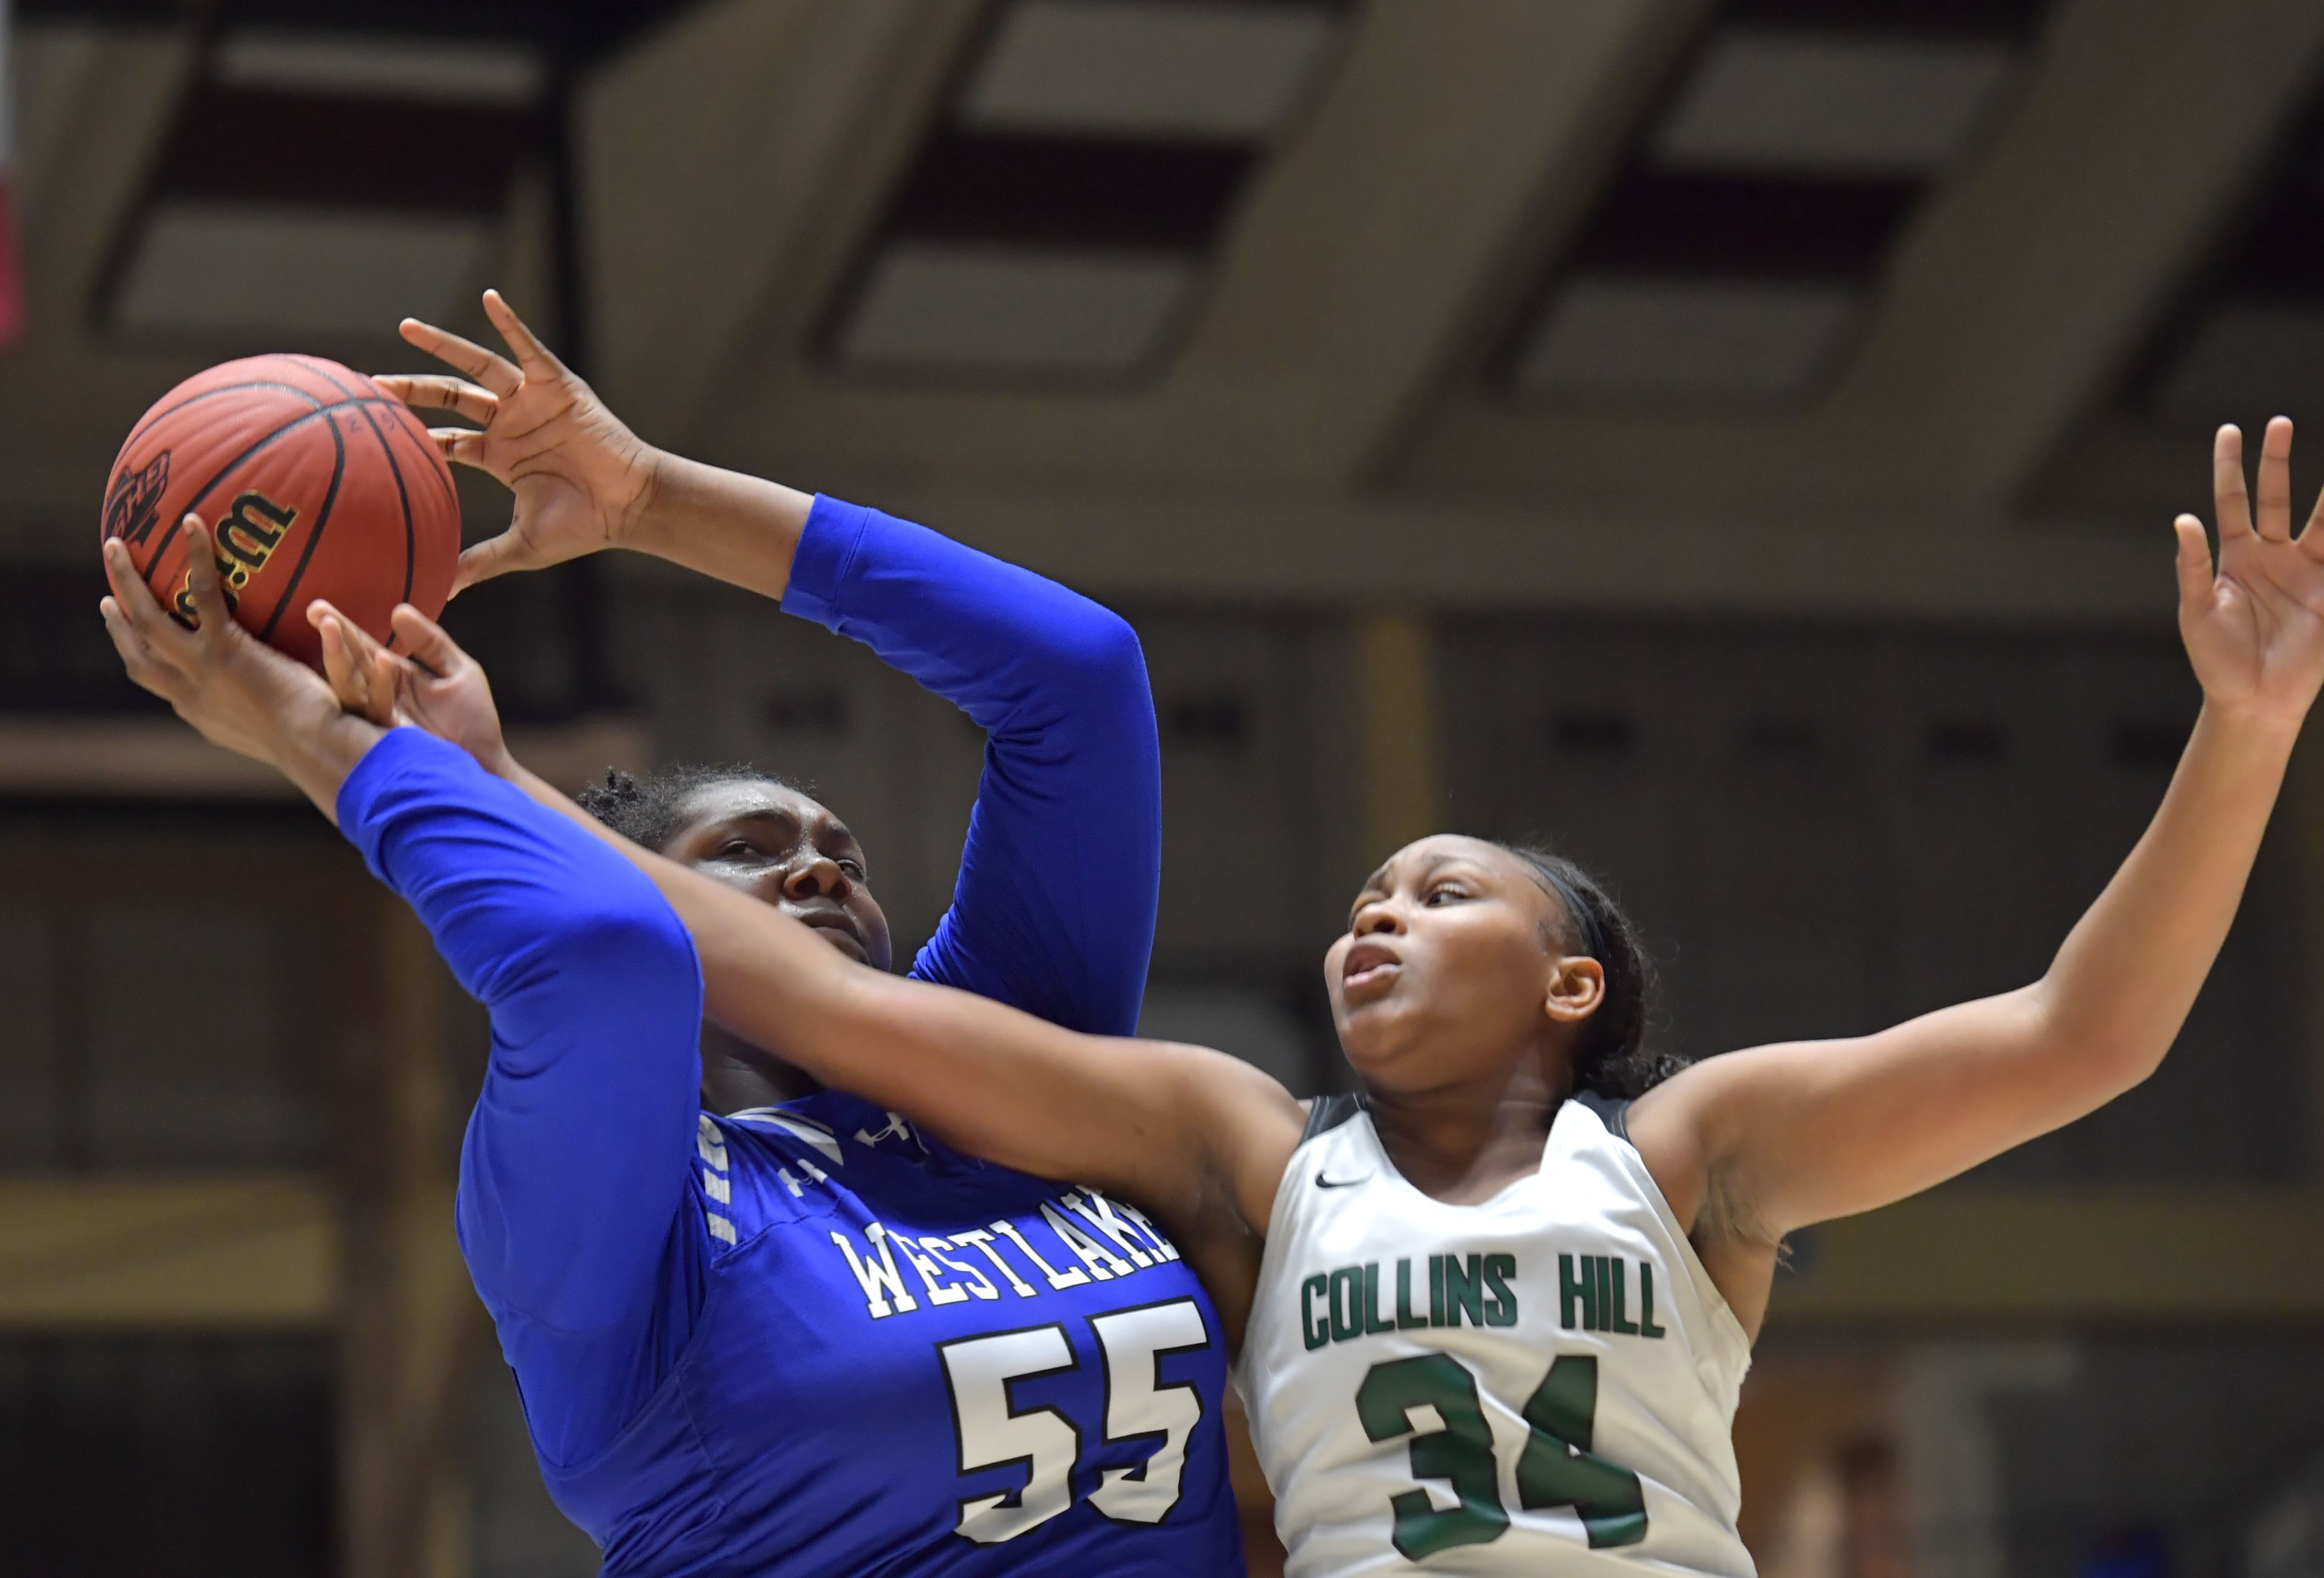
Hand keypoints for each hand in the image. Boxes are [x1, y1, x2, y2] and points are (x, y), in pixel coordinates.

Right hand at [100, 517, 377, 814]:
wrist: (321, 749)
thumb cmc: (323, 740)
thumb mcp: (286, 724)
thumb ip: (275, 699)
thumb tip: (289, 684)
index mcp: (203, 712)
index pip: (159, 682)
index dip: (138, 655)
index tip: (126, 633)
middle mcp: (191, 694)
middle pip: (138, 653)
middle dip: (117, 623)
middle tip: (105, 595)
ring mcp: (200, 671)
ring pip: (146, 620)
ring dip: (126, 581)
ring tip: (117, 544)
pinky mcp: (225, 651)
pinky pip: (201, 594)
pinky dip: (195, 557)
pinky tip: (192, 523)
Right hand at [310, 600, 514, 778]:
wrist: (487, 763)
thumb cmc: (473, 720)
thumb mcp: (458, 671)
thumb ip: (431, 643)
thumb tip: (397, 611)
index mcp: (393, 677)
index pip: (362, 647)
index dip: (341, 627)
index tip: (317, 605)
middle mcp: (382, 695)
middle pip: (350, 663)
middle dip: (332, 638)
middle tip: (314, 610)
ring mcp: (383, 717)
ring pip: (352, 685)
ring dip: (342, 657)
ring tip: (333, 626)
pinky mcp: (393, 737)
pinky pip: (380, 708)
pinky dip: (381, 684)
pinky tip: (385, 659)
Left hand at [375, 289, 659, 597]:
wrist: (631, 507)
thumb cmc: (584, 527)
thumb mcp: (521, 546)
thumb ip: (479, 562)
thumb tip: (440, 591)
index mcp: (500, 456)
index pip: (447, 438)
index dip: (414, 436)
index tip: (372, 431)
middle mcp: (511, 423)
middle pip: (450, 398)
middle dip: (411, 391)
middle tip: (370, 384)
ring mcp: (533, 402)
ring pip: (478, 368)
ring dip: (443, 345)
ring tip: (406, 327)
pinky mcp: (558, 386)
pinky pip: (529, 348)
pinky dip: (510, 323)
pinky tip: (488, 299)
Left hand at [2176, 418, 2323, 731]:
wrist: (2253, 700)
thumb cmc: (2217, 660)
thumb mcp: (2196, 612)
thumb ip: (2192, 567)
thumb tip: (2182, 520)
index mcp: (2236, 557)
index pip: (2233, 501)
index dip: (2231, 467)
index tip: (2230, 431)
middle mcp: (2273, 556)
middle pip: (2276, 496)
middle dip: (2278, 460)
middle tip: (2280, 422)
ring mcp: (2306, 571)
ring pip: (2321, 518)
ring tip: (2319, 459)